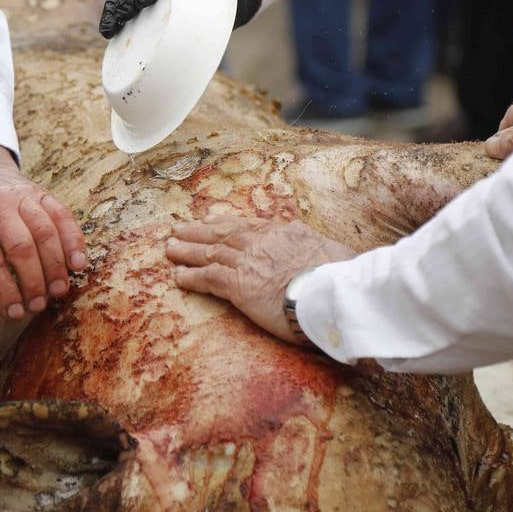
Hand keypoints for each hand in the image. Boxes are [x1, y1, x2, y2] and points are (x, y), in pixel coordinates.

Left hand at [0, 143, 87, 318]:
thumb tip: (3, 293)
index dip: (4, 290)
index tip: (14, 312)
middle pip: (21, 247)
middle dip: (33, 282)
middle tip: (38, 305)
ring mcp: (23, 196)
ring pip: (45, 232)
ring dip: (55, 266)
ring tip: (58, 291)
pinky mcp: (43, 194)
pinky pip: (63, 216)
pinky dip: (74, 241)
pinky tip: (78, 263)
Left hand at [165, 215, 354, 344]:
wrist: (333, 291)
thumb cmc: (342, 275)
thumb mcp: (334, 251)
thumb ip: (318, 247)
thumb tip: (318, 246)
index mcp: (285, 232)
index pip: (249, 225)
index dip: (226, 222)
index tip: (211, 220)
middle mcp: (263, 242)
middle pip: (224, 233)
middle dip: (199, 231)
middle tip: (179, 229)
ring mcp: (249, 262)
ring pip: (211, 252)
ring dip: (188, 250)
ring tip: (170, 249)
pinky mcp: (239, 286)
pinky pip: (208, 278)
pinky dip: (191, 277)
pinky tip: (178, 277)